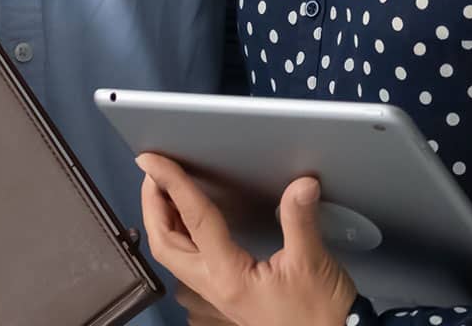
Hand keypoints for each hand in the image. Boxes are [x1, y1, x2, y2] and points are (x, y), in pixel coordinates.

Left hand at [138, 154, 357, 325]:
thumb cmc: (319, 312)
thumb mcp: (311, 263)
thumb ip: (300, 220)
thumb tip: (300, 184)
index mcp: (230, 276)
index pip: (195, 220)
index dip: (172, 185)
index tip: (153, 161)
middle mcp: (215, 286)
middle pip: (165, 244)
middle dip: (152, 205)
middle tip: (153, 172)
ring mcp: (216, 293)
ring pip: (173, 255)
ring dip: (162, 220)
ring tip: (164, 189)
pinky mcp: (225, 293)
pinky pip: (189, 261)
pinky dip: (179, 234)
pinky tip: (188, 220)